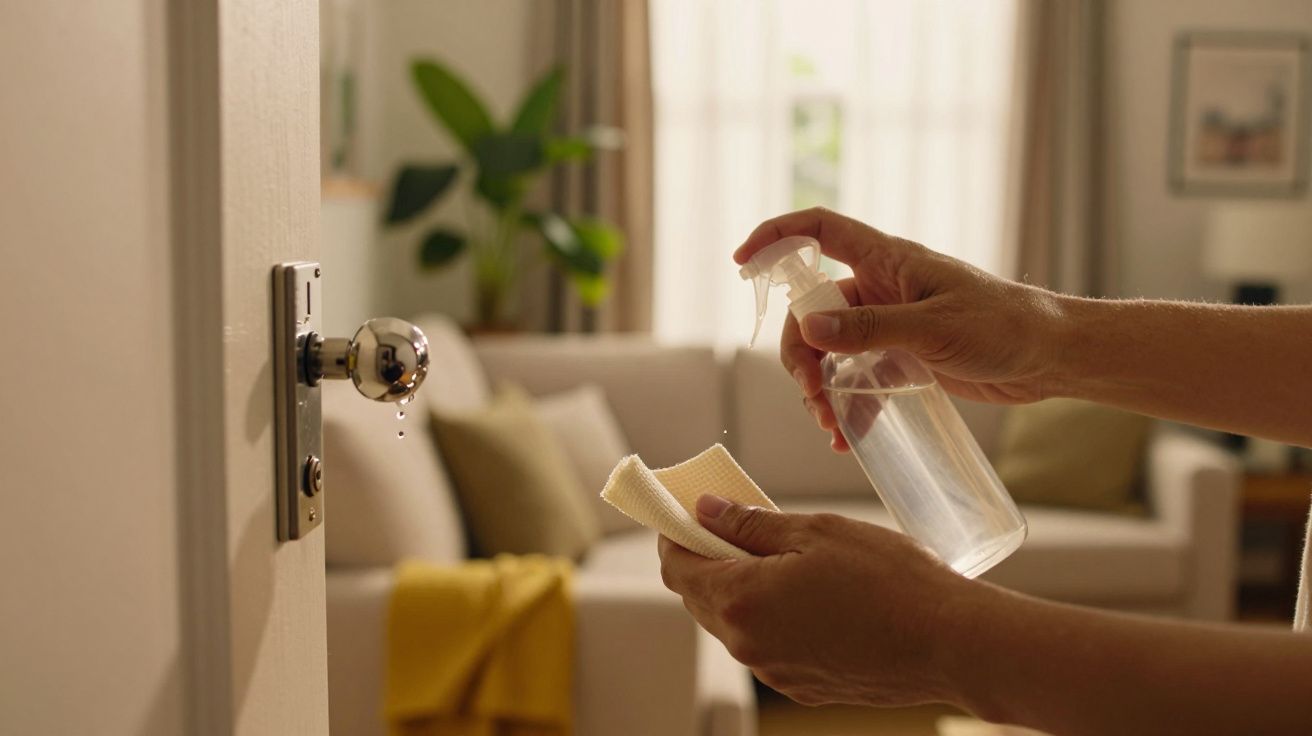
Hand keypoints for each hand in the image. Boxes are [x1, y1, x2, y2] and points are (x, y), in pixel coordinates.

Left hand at [657, 495, 981, 707]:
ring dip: (739, 587)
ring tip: (777, 553)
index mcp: (741, 601)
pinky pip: (766, 644)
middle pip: (699, 596)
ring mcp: (774, 672)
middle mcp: (748, 645)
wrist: (951, 645)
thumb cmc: (889, 581)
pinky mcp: (802, 687)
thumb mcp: (816, 532)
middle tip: (732, 521)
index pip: (677, 566)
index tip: (685, 510)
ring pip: (734, 622)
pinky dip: (769, 614)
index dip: (675, 534)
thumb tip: (706, 511)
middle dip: (706, 557)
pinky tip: (804, 591)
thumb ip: (751, 524)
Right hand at [735, 207, 1067, 450]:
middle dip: (802, 355)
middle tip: (811, 394)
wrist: (1052, 358)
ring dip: (821, 389)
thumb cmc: (1004, 325)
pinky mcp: (903, 359)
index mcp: (887, 261)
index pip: (819, 230)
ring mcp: (890, 325)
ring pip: (830, 351)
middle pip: (812, 310)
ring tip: (831, 428)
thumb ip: (869, 328)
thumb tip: (809, 328)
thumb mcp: (933, 328)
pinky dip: (848, 408)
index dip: (777, 237)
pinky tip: (849, 439)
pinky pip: (857, 380)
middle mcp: (881, 288)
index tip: (742, 263)